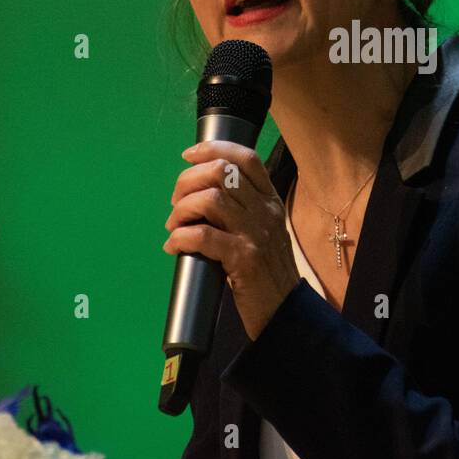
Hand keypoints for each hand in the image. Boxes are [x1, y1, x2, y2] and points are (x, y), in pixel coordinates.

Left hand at [164, 141, 300, 341]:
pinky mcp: (244, 259)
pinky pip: (202, 236)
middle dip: (187, 181)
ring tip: (174, 226)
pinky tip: (174, 246)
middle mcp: (266, 211)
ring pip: (210, 199)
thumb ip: (242, 210)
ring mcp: (256, 234)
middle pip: (221, 172)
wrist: (284, 310)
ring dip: (181, 210)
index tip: (188, 155)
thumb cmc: (267, 271)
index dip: (214, 148)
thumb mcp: (264, 231)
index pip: (246, 158)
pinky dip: (179, 238)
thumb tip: (200, 195)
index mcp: (270, 200)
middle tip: (176, 204)